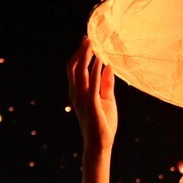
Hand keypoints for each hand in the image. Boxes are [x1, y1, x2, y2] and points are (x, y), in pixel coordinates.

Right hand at [67, 36, 116, 153]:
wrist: (100, 144)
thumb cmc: (103, 124)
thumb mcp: (107, 100)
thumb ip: (106, 83)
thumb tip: (108, 66)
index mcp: (78, 93)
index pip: (75, 69)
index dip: (80, 54)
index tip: (87, 41)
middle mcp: (76, 94)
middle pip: (74, 67)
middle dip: (80, 51)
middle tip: (88, 37)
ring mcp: (82, 99)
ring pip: (79, 72)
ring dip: (85, 56)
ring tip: (93, 43)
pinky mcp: (91, 104)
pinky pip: (92, 83)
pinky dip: (95, 70)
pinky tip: (100, 60)